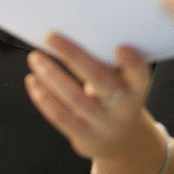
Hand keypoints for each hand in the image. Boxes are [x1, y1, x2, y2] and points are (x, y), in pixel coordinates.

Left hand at [25, 32, 151, 160]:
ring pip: (73, 97)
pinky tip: (32, 80)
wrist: (119, 140)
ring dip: (50, 74)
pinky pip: (59, 116)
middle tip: (51, 37)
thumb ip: (106, 61)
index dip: (133, 63)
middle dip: (73, 56)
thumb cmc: (115, 96)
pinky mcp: (85, 138)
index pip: (140, 74)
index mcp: (136, 88)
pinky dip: (43, 97)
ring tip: (35, 57)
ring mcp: (104, 125)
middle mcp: (124, 107)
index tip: (121, 48)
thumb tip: (70, 33)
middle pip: (99, 79)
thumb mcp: (121, 81)